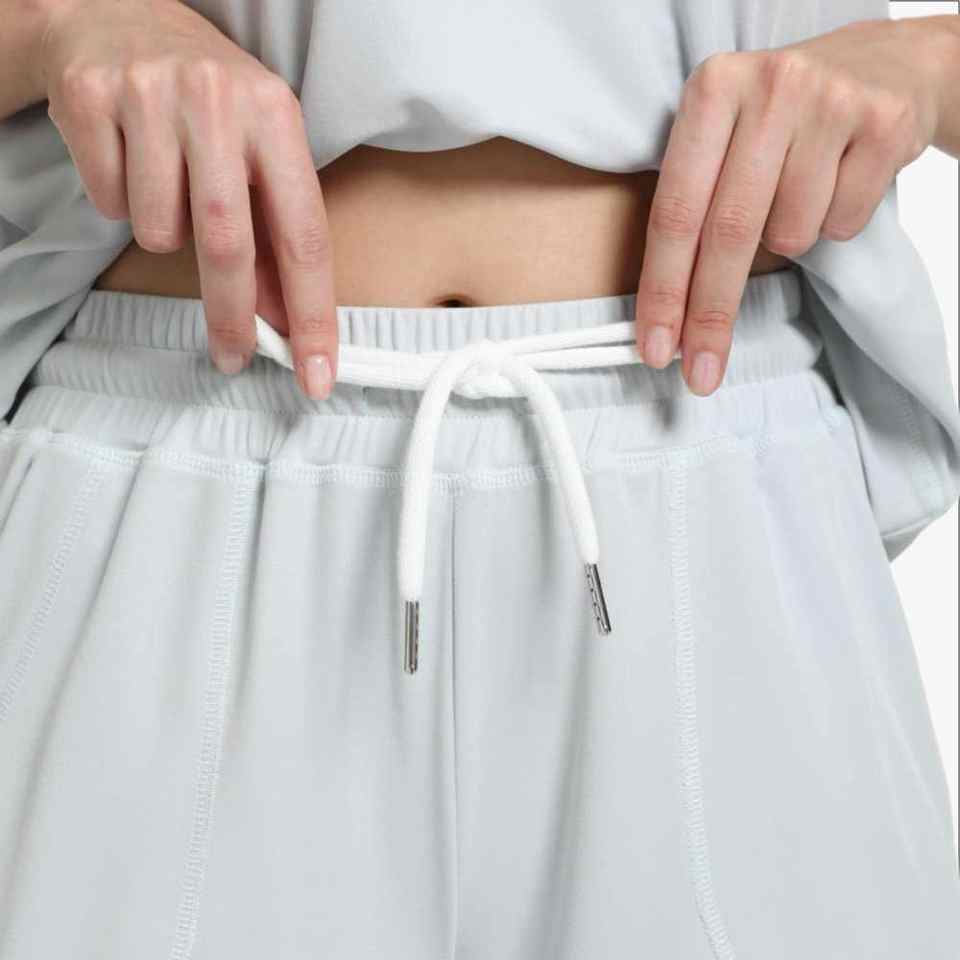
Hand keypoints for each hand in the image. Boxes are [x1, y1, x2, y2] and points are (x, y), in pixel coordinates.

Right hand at [38, 0, 337, 397]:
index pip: (305, 235)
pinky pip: (109, 204)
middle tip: (234, 357)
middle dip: (232, 315)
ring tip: (165, 185)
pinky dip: (119, 203)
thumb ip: (272, 233)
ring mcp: (150, 95)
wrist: (112, 14)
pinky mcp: (91, 99)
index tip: (317, 372)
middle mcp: (218, 99)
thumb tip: (282, 320)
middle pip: (229, 243)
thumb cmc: (205, 101)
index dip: (313, 313)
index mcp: (277, 116)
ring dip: (164, 233)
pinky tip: (128, 160)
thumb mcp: (258, 149)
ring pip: (159, 229)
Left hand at [634, 16, 944, 395]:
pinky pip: (842, 223)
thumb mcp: (725, 133)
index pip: (674, 213)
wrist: (884, 64)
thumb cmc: (783, 120)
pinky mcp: (884, 123)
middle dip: (710, 315)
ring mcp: (830, 101)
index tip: (654, 349)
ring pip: (792, 233)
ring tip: (799, 195)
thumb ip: (692, 202)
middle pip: (727, 234)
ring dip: (790, 242)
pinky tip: (838, 182)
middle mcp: (768, 88)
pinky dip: (834, 224)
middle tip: (700, 372)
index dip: (662, 290)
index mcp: (712, 91)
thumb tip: (669, 318)